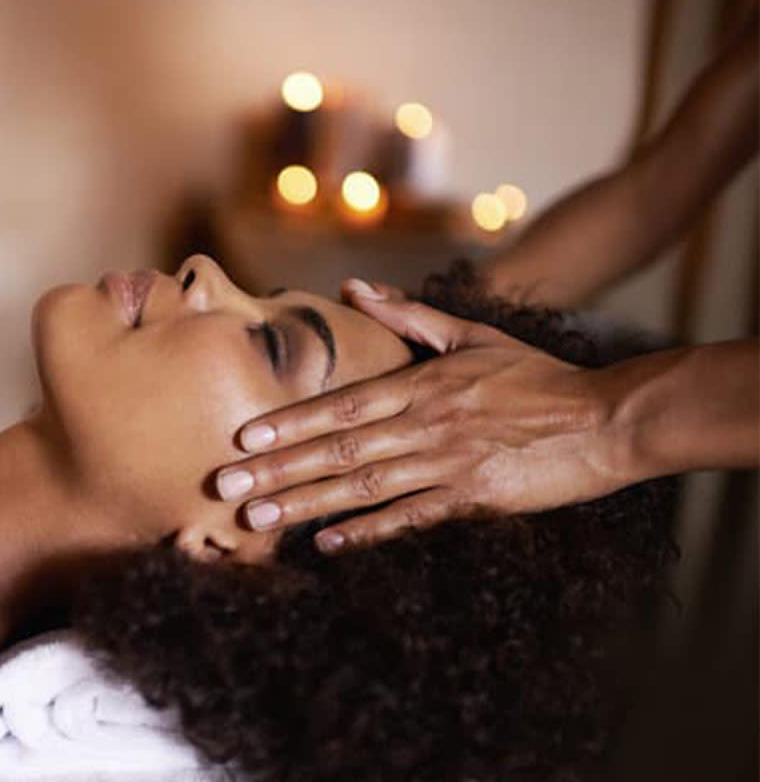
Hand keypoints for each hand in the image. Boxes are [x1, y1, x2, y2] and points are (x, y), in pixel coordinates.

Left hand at [215, 279, 630, 552]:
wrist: (606, 419)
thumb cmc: (537, 377)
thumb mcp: (475, 336)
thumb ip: (412, 317)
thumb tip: (357, 289)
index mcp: (422, 384)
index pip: (341, 403)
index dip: (289, 421)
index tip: (245, 436)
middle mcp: (425, 424)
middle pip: (338, 448)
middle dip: (278, 468)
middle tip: (227, 485)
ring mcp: (447, 463)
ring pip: (363, 485)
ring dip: (307, 503)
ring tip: (258, 517)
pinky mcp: (473, 498)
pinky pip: (411, 517)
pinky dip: (369, 531)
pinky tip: (329, 543)